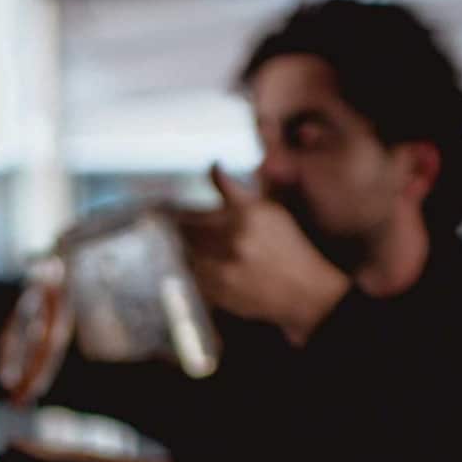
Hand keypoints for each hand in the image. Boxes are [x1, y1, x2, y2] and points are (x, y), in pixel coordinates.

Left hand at [178, 167, 349, 345]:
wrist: (305, 290)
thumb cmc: (287, 245)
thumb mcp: (268, 209)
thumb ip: (234, 189)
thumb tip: (213, 166)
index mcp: (243, 217)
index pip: (189, 213)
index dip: (167, 211)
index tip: (156, 208)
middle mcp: (232, 243)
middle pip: (183, 235)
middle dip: (173, 230)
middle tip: (164, 226)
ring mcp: (224, 272)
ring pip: (185, 257)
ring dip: (183, 250)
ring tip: (188, 246)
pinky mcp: (220, 296)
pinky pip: (192, 280)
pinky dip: (193, 272)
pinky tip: (203, 266)